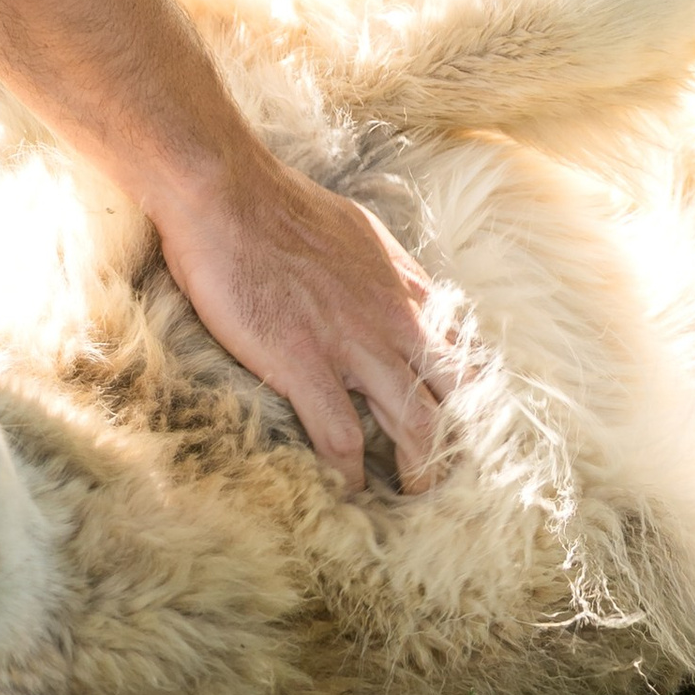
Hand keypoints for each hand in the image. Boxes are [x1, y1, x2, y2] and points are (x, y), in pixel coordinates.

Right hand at [153, 155, 448, 497]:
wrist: (224, 193)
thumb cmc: (280, 204)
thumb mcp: (360, 230)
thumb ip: (392, 269)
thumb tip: (412, 291)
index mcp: (407, 289)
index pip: (463, 354)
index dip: (470, 399)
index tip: (462, 428)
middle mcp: (395, 321)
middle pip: (456, 398)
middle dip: (461, 445)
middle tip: (450, 477)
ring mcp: (352, 345)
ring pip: (416, 427)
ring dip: (420, 473)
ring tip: (412, 500)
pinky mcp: (304, 365)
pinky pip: (342, 439)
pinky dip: (350, 475)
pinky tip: (346, 493)